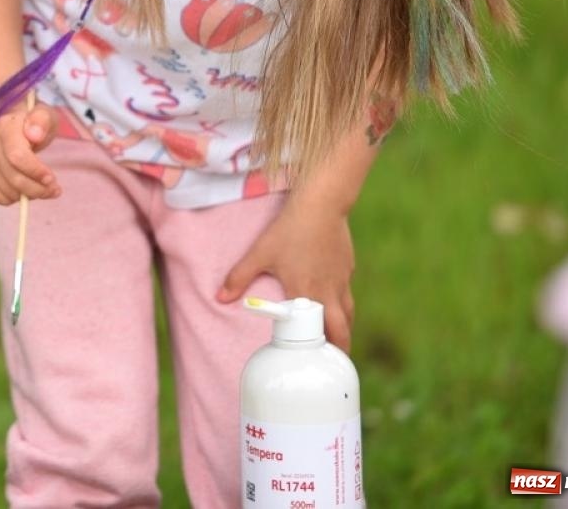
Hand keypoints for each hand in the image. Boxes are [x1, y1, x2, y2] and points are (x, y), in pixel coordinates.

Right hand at [0, 95, 60, 204]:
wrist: (13, 127)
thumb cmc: (34, 124)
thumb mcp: (45, 116)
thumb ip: (42, 121)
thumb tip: (34, 135)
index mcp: (6, 127)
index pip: (17, 156)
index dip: (35, 171)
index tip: (51, 179)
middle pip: (13, 178)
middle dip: (37, 189)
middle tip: (53, 189)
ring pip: (7, 191)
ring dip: (28, 195)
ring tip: (41, 187)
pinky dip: (14, 198)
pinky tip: (23, 189)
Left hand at [217, 196, 355, 349]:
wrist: (321, 204)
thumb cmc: (289, 229)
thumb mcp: (260, 252)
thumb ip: (239, 277)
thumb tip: (219, 298)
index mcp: (306, 294)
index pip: (317, 333)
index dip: (318, 350)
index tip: (314, 363)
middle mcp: (328, 292)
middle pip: (342, 329)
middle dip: (340, 347)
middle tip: (332, 359)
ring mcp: (341, 280)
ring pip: (348, 312)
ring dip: (343, 326)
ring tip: (336, 337)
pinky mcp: (347, 267)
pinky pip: (347, 291)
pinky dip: (342, 302)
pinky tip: (333, 299)